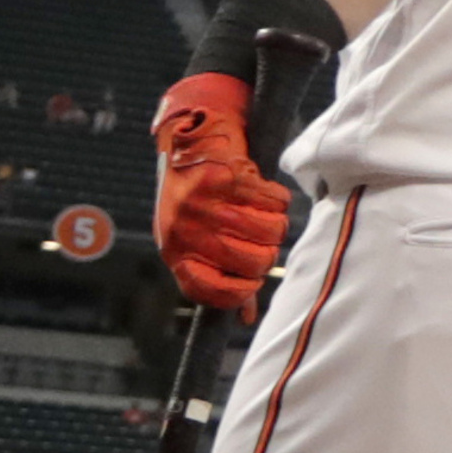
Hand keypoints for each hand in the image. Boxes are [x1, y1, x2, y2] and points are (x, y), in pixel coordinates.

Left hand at [153, 75, 296, 313]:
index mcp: (174, 249)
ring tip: (262, 210)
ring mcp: (205, 203)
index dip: (240, 291)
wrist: (189, 137)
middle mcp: (185, 229)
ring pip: (272, 232)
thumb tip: (246, 316)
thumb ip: (218, 273)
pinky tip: (261, 189)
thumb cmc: (194, 193)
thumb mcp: (194, 236)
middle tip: (261, 235)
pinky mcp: (227, 177)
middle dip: (268, 251)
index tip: (252, 281)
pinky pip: (276, 202)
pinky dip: (277, 197)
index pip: (209, 290)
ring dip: (276, 222)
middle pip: (254, 263)